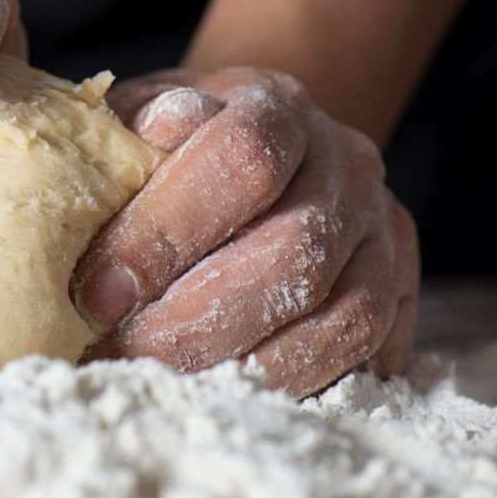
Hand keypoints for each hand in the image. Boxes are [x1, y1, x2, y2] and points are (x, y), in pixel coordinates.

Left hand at [73, 67, 419, 396]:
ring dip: (245, 364)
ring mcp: (382, 227)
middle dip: (198, 319)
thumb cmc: (173, 146)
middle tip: (123, 354)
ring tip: (165, 382)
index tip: (97, 292)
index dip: (168, 230)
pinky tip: (225, 392)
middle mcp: (345, 161)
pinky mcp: (399, 287)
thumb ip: (133, 133)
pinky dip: (294, 384)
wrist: (254, 153)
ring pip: (342, 315)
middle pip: (296, 249)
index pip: (242, 159)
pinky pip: (364, 353)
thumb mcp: (139, 120)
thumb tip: (149, 135)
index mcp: (275, 105)